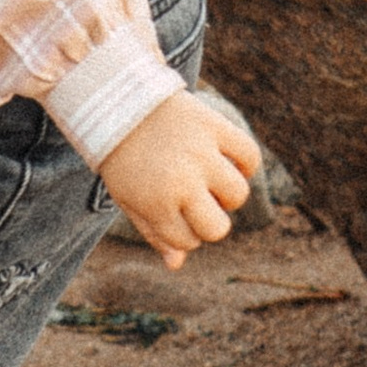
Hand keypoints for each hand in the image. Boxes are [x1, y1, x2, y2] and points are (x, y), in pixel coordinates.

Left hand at [97, 89, 259, 267]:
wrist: (117, 101)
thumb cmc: (124, 158)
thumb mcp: (129, 198)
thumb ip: (154, 233)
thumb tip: (177, 264)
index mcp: (156, 204)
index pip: (189, 241)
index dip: (182, 231)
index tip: (170, 212)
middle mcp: (182, 182)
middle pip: (218, 228)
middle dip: (209, 221)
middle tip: (195, 201)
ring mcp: (201, 153)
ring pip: (238, 194)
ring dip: (227, 193)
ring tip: (209, 179)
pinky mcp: (215, 126)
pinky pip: (249, 156)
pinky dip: (245, 163)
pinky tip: (228, 161)